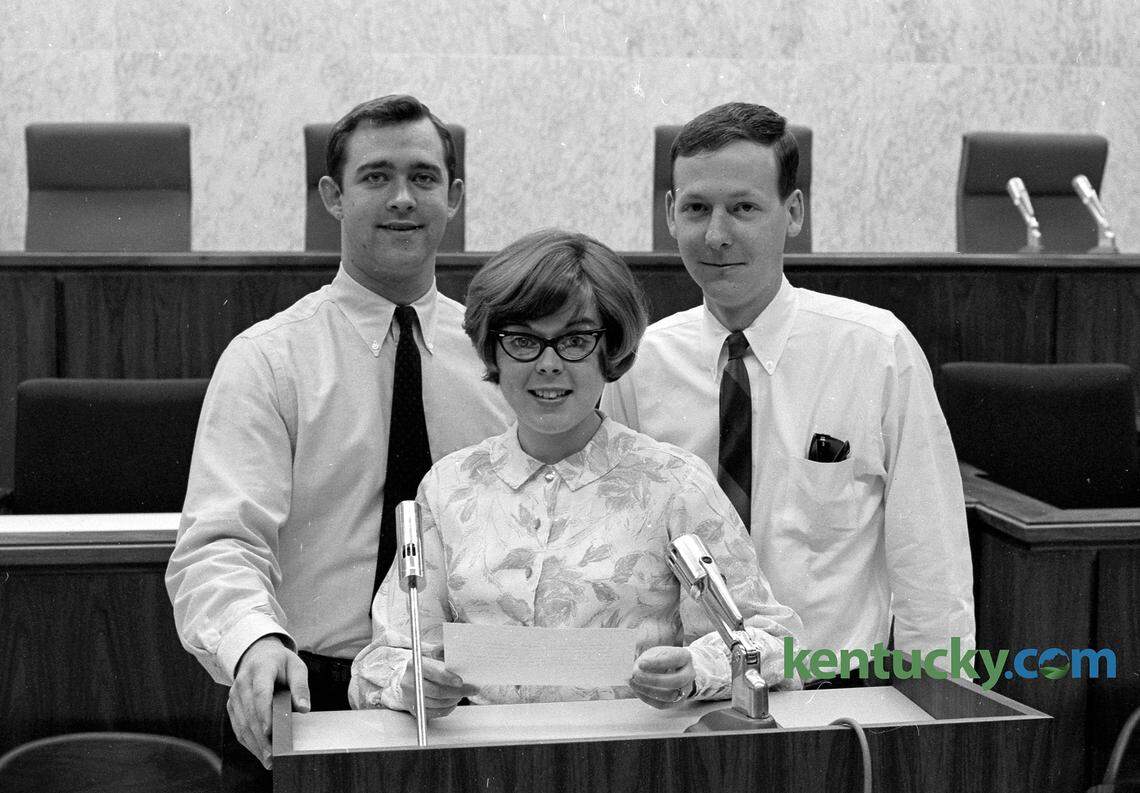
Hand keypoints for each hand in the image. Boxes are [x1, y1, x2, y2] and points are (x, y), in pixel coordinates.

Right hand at [228, 635, 309, 769]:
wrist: (258, 656)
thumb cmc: (281, 663)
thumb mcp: (296, 667)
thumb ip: (301, 687)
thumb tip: (305, 709)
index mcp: (261, 669)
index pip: (260, 693)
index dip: (264, 713)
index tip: (270, 731)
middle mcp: (242, 682)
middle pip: (250, 713)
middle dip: (261, 737)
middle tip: (272, 756)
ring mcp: (234, 695)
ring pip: (242, 723)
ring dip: (254, 744)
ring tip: (268, 761)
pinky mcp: (231, 706)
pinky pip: (238, 727)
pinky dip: (248, 742)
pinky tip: (259, 753)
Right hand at [400, 656, 476, 718]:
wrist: (410, 679)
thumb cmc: (426, 666)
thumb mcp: (432, 654)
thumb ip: (441, 650)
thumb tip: (447, 649)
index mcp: (414, 665)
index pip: (433, 672)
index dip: (447, 677)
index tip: (460, 682)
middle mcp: (409, 682)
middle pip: (437, 691)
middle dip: (457, 691)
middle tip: (471, 689)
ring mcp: (411, 697)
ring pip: (438, 703)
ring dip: (454, 699)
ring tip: (462, 693)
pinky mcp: (415, 709)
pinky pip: (436, 713)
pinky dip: (448, 708)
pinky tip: (453, 700)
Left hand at [629, 646, 695, 709]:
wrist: (675, 668)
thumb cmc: (663, 658)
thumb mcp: (656, 653)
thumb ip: (646, 661)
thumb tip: (636, 673)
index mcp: (684, 657)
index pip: (673, 660)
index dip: (656, 663)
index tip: (640, 663)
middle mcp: (689, 674)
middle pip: (676, 681)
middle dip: (654, 680)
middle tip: (636, 676)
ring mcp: (686, 689)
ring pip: (670, 695)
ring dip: (648, 691)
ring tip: (633, 683)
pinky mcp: (678, 701)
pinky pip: (663, 704)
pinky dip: (648, 699)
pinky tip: (637, 690)